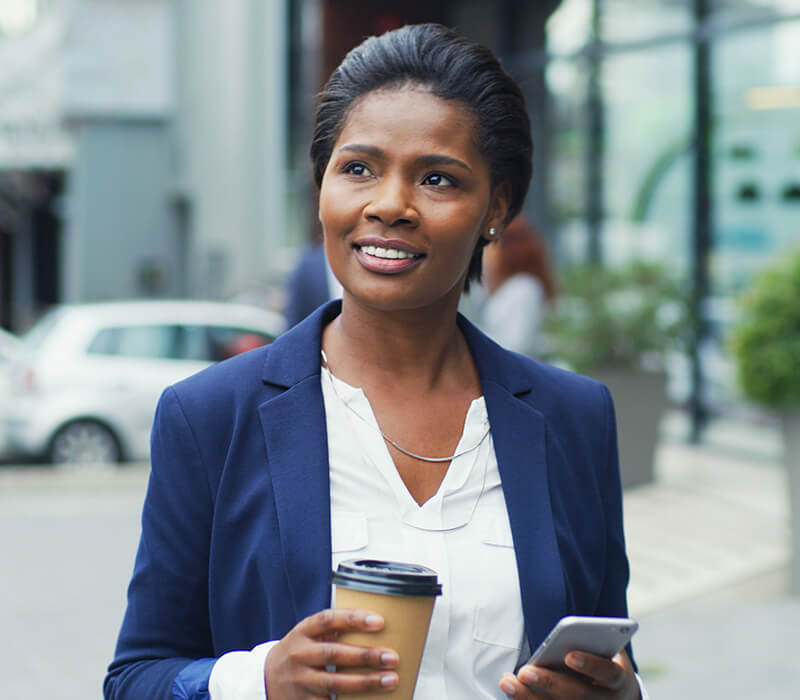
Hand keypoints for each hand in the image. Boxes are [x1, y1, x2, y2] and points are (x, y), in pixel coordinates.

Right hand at [264, 608, 398, 698]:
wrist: (265, 678)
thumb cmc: (299, 651)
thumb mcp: (308, 634)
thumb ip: (333, 629)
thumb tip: (377, 624)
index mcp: (303, 632)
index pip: (328, 620)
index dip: (354, 619)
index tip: (379, 621)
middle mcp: (299, 655)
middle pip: (334, 653)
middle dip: (365, 656)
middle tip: (392, 657)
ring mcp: (299, 681)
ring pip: (333, 683)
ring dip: (364, 682)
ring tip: (390, 680)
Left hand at [499, 649, 640, 698]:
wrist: (620, 698)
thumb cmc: (605, 665)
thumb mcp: (607, 652)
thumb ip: (593, 642)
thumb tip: (568, 630)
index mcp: (617, 679)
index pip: (606, 672)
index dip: (590, 664)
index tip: (569, 655)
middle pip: (578, 695)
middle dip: (549, 683)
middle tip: (525, 671)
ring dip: (529, 697)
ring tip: (507, 682)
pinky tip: (512, 692)